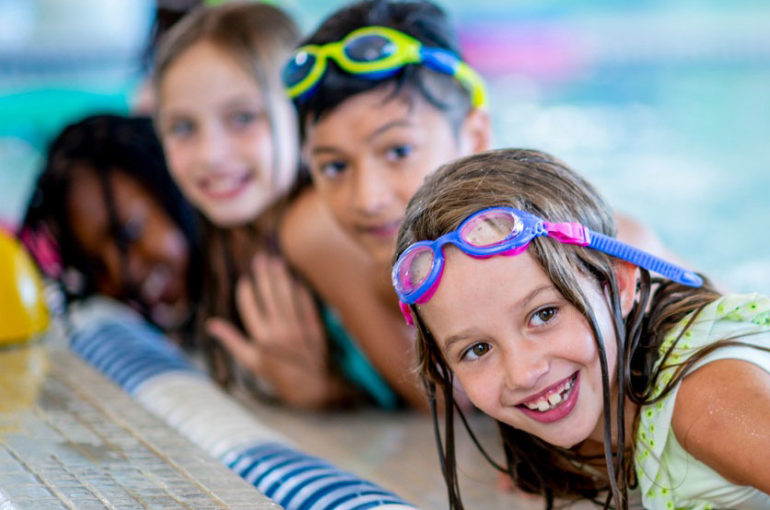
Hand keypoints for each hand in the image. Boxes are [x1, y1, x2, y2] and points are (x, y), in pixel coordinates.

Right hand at [206, 253, 333, 408]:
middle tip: (260, 258)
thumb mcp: (250, 361)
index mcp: (261, 338)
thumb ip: (231, 340)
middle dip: (264, 274)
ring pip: (287, 294)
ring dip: (281, 276)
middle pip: (269, 294)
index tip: (244, 278)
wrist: (312, 387)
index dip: (246, 290)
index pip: (249, 306)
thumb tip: (210, 324)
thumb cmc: (278, 375)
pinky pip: (305, 302)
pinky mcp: (314, 326)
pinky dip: (300, 289)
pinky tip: (296, 279)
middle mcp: (279, 329)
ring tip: (276, 261)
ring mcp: (298, 326)